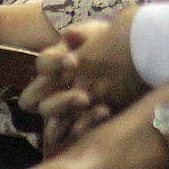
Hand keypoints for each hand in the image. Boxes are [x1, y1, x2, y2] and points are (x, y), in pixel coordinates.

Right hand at [21, 17, 148, 153]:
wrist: (136, 60)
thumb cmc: (110, 45)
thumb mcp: (100, 35)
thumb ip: (83, 34)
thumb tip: (68, 35)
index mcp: (55, 65)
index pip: (41, 65)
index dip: (52, 64)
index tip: (73, 62)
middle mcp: (53, 91)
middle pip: (32, 101)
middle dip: (56, 100)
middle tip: (82, 95)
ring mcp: (66, 112)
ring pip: (50, 127)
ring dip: (66, 115)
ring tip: (90, 104)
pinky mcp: (82, 126)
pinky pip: (73, 134)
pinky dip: (87, 124)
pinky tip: (105, 111)